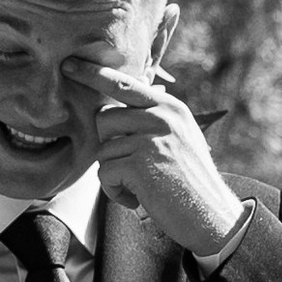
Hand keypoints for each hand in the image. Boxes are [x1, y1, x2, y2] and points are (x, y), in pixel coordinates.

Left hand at [65, 60, 245, 253]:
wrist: (212, 217)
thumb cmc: (190, 181)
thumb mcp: (180, 136)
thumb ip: (154, 115)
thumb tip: (128, 91)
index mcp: (170, 107)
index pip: (124, 84)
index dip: (94, 74)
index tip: (69, 64)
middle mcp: (162, 117)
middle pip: (103, 118)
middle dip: (108, 145)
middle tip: (131, 167)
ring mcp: (152, 139)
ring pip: (102, 149)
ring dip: (113, 174)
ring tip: (139, 186)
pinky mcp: (141, 164)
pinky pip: (104, 173)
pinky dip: (115, 192)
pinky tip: (138, 199)